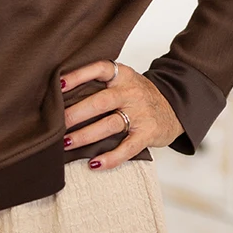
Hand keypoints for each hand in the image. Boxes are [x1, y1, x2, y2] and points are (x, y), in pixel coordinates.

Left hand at [62, 59, 183, 169]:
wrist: (175, 107)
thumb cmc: (139, 95)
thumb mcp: (124, 81)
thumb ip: (102, 84)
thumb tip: (62, 95)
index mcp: (123, 75)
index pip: (99, 69)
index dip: (79, 75)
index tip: (59, 84)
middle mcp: (131, 92)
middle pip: (101, 101)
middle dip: (76, 113)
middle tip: (57, 123)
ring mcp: (140, 113)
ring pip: (109, 125)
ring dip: (85, 136)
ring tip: (66, 143)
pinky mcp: (148, 133)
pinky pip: (127, 148)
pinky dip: (110, 158)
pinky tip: (94, 163)